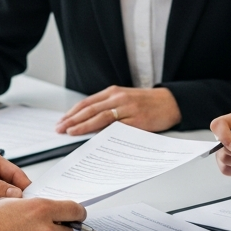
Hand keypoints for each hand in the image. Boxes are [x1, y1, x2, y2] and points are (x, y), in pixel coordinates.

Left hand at [56, 85, 181, 134]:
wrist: (170, 102)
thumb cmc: (146, 103)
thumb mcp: (125, 99)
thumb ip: (108, 107)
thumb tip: (86, 122)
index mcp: (113, 92)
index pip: (87, 103)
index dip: (72, 112)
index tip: (61, 121)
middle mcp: (118, 98)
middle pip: (90, 109)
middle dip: (72, 119)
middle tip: (59, 128)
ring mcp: (127, 109)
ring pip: (100, 117)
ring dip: (83, 125)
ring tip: (70, 132)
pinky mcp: (137, 120)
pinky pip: (117, 128)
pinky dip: (104, 132)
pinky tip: (94, 138)